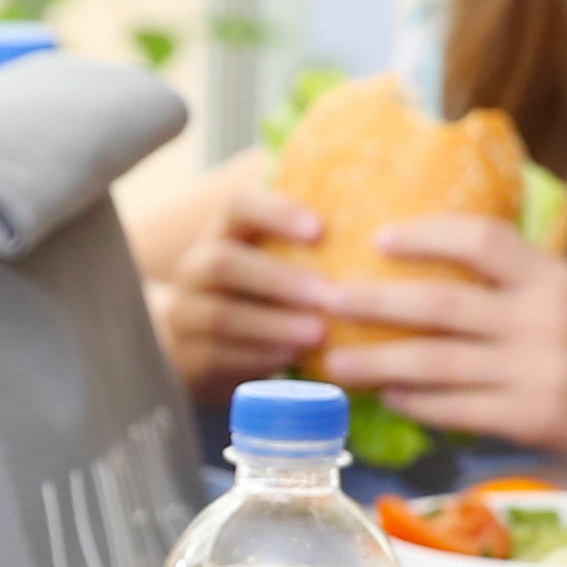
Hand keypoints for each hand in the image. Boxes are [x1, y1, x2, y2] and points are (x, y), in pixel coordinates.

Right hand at [138, 163, 328, 390]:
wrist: (203, 349)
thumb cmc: (261, 299)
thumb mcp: (277, 265)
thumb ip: (311, 248)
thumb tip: (382, 234)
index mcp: (223, 234)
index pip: (239, 206)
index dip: (276, 213)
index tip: (320, 229)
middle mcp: (196, 269)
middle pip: (224, 263)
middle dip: (278, 278)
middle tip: (326, 293)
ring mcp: (185, 314)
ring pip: (221, 315)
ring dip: (273, 324)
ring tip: (317, 334)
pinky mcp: (188, 358)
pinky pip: (218, 356)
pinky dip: (258, 357)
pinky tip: (292, 360)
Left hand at [315, 215, 566, 457]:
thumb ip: (512, 279)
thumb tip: (428, 259)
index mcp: (551, 277)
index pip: (482, 240)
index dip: (426, 235)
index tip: (378, 238)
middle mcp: (542, 320)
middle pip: (441, 306)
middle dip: (374, 303)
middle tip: (323, 298)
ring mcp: (534, 373)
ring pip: (437, 365)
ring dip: (377, 363)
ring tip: (332, 363)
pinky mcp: (529, 420)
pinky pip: (455, 410)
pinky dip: (416, 402)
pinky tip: (386, 397)